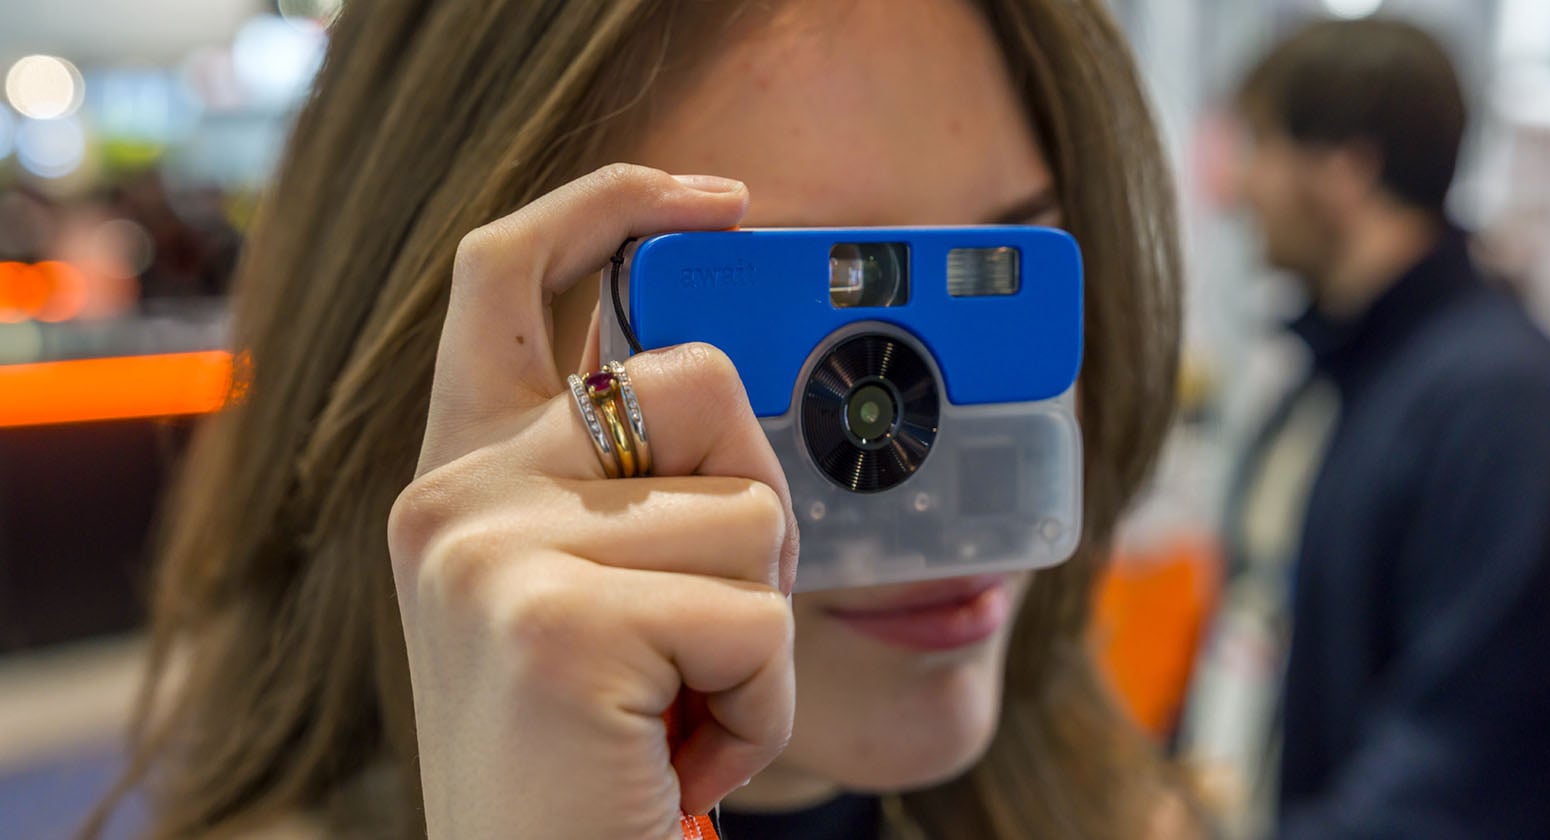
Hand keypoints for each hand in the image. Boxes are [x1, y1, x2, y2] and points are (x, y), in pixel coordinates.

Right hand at [387, 164, 799, 838]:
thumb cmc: (593, 755)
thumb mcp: (594, 587)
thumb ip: (629, 478)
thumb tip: (727, 392)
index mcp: (463, 473)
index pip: (508, 269)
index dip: (610, 203)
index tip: (718, 200)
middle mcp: (452, 495)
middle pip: (699, 386)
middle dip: (748, 514)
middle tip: (693, 639)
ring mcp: (490, 552)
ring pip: (751, 516)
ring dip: (756, 636)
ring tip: (673, 715)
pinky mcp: (555, 624)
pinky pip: (758, 622)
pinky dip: (760, 707)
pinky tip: (676, 756)